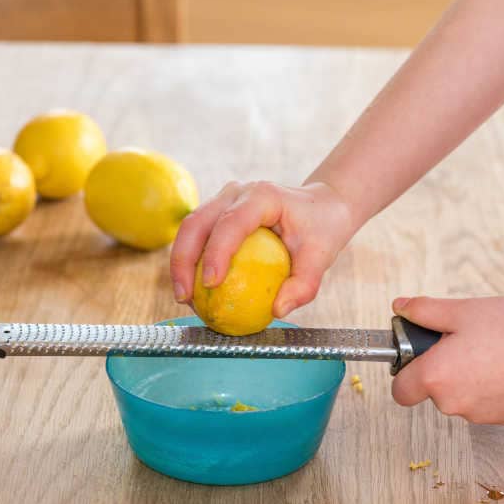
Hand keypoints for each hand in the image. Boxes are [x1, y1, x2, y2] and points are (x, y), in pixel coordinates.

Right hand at [170, 181, 354, 316]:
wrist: (321, 207)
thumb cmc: (322, 229)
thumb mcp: (321, 258)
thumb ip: (304, 285)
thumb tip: (277, 310)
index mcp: (263, 196)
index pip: (231, 223)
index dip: (217, 252)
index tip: (211, 284)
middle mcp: (237, 193)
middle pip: (197, 223)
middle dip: (183, 261)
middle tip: (184, 298)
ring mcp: (224, 200)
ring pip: (190, 228)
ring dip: (181, 263)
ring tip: (185, 299)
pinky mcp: (218, 213)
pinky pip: (198, 237)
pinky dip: (191, 263)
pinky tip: (194, 292)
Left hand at [390, 296, 503, 423]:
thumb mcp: (460, 310)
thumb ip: (423, 310)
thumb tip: (400, 306)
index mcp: (435, 377)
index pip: (400, 391)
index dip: (405, 373)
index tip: (418, 357)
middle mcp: (452, 403)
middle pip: (432, 391)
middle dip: (440, 370)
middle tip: (462, 343)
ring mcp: (477, 415)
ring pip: (458, 398)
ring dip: (465, 379)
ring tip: (488, 352)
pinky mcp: (501, 418)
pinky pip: (482, 403)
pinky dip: (487, 388)